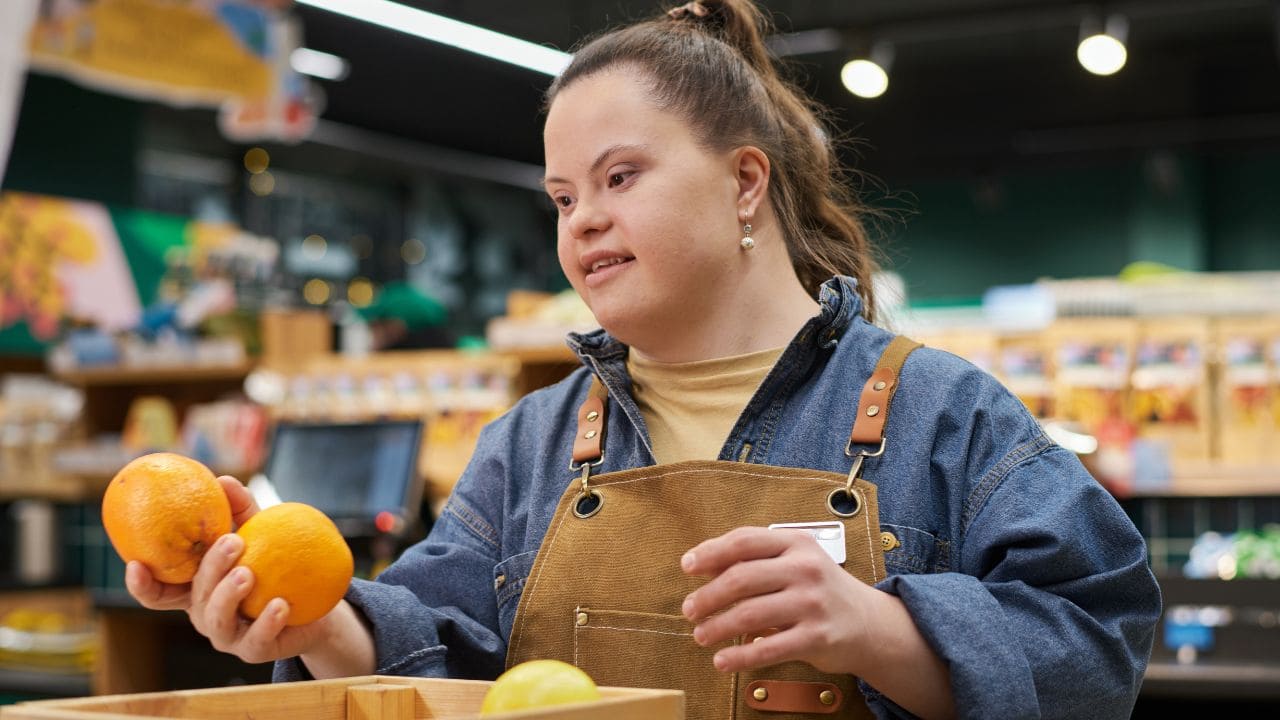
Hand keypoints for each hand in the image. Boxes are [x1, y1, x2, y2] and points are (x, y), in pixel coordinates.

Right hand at [124, 476, 332, 663]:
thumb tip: (223, 480)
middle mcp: (205, 613)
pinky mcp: (254, 649)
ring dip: (229, 595)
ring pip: (217, 620)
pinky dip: (267, 622)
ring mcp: (227, 635)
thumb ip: (239, 510)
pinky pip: (257, 640)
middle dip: (209, 568)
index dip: (141, 584)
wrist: (313, 605)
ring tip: (247, 574)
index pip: (158, 592)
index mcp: (195, 588)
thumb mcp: (257, 532)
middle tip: (231, 541)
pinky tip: (280, 604)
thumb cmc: (275, 563)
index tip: (136, 564)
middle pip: (196, 594)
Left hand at [680, 525, 875, 674]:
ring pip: (750, 614)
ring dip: (717, 627)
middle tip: (689, 609)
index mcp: (797, 544)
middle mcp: (805, 569)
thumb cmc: (821, 591)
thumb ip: (755, 560)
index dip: (710, 552)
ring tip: (701, 635)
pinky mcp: (816, 637)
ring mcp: (812, 603)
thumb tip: (702, 564)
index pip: (744, 541)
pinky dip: (740, 657)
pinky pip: (769, 649)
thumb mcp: (795, 562)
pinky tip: (722, 661)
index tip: (687, 567)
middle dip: (707, 596)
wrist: (871, 624)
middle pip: (741, 578)